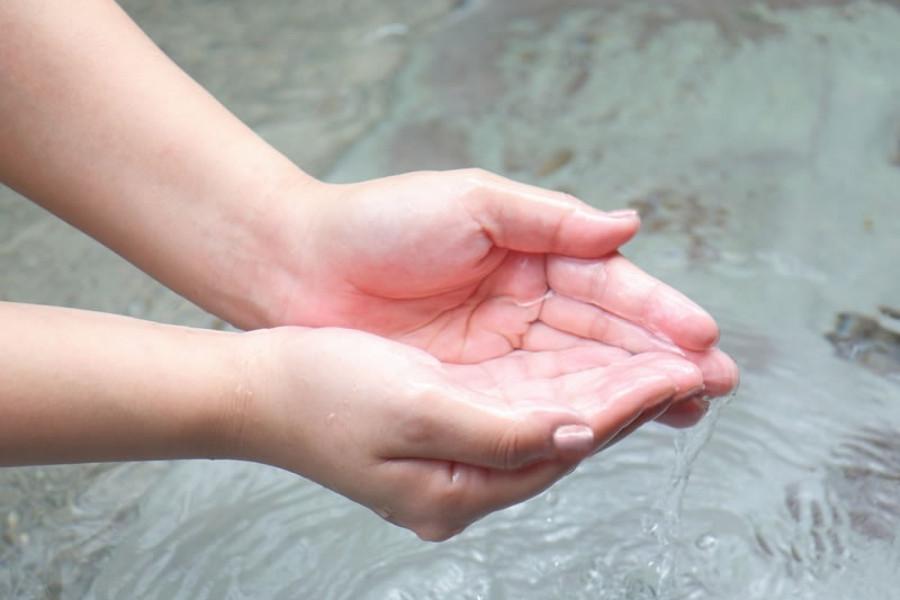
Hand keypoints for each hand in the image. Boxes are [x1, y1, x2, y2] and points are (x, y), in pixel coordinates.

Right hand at [235, 326, 705, 539]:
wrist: (254, 386)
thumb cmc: (321, 392)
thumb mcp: (411, 407)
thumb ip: (499, 429)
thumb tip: (577, 436)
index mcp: (459, 488)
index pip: (567, 443)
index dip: (627, 404)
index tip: (683, 372)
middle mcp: (466, 482)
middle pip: (570, 438)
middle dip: (635, 401)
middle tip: (702, 372)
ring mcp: (456, 456)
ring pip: (554, 420)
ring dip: (610, 390)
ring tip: (668, 365)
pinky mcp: (447, 426)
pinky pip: (524, 405)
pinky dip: (567, 383)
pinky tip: (596, 365)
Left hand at [259, 169, 737, 423]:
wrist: (300, 268)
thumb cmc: (382, 223)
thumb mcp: (472, 203)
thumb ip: (551, 219)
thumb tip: (629, 226)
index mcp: (532, 256)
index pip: (607, 288)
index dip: (655, 311)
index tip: (703, 337)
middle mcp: (524, 307)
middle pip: (604, 338)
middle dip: (660, 359)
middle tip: (714, 383)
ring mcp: (499, 352)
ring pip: (578, 375)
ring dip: (632, 391)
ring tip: (687, 406)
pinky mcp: (470, 388)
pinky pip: (534, 402)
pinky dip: (577, 412)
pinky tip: (617, 422)